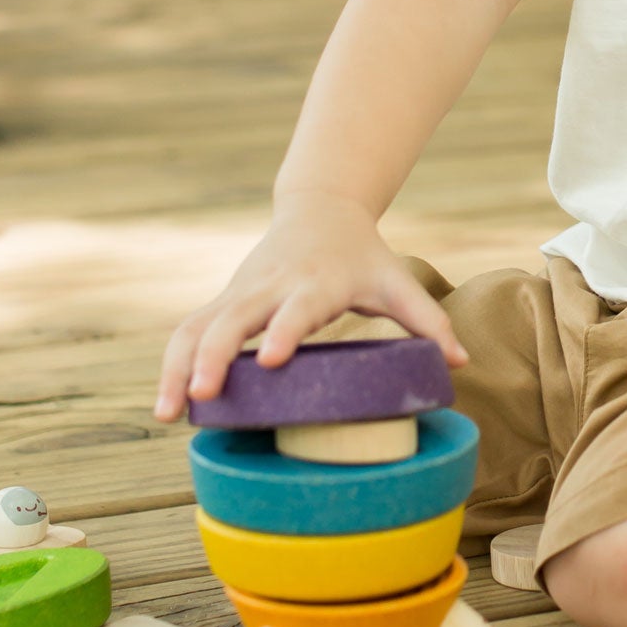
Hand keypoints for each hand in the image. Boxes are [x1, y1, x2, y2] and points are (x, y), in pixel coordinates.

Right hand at [153, 190, 468, 421]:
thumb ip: (428, 321)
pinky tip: (167, 405)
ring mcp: (239, 294)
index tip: (272, 359)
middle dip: (214, 358)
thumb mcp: (396, 281)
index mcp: (314, 282)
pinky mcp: (222, 303)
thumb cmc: (362, 256)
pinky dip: (173, 365)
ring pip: (196, 328)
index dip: (283, 330)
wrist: (320, 210)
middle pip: (231, 319)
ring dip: (178, 369)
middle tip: (202, 397)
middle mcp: (269, 287)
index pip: (296, 307)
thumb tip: (460, 362)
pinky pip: (188, 333)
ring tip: (166, 415)